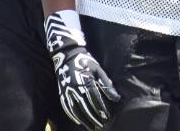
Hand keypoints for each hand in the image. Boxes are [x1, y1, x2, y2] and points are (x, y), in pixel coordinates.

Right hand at [45, 11, 120, 129]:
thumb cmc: (86, 62)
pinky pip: (67, 107)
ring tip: (91, 127)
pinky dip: (73, 116)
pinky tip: (79, 121)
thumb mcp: (98, 70)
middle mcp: (76, 88)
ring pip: (76, 110)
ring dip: (84, 120)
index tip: (107, 117)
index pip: (95, 99)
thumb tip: (117, 98)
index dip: (101, 109)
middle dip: (94, 117)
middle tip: (101, 126)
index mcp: (86, 81)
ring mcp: (68, 91)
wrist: (67, 56)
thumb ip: (107, 84)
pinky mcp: (62, 93)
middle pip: (86, 107)